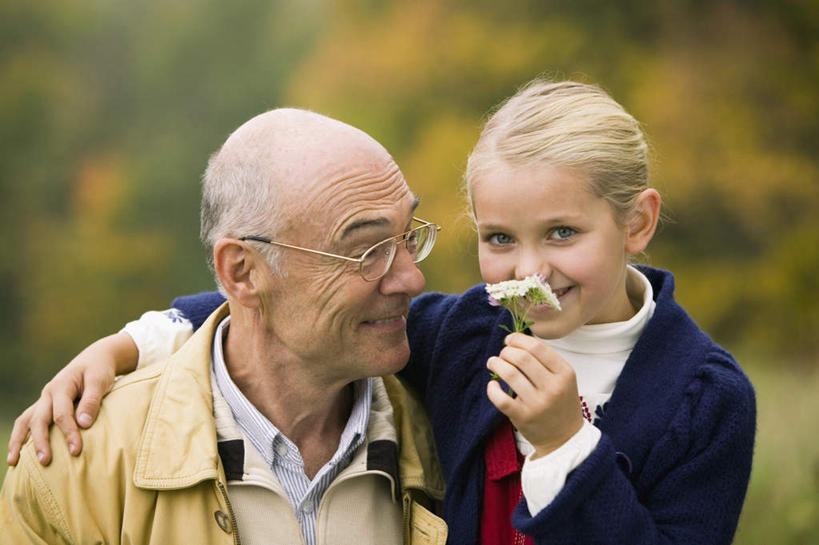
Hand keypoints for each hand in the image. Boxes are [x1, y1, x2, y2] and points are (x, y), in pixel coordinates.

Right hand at [6, 332, 136, 465]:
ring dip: (18, 441)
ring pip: (25, 421)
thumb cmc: (99, 371)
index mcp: (61, 385)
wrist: (94, 359)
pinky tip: (17, 454)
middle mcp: (48, 393)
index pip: (62, 413)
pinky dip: (20, 437)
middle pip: (39, 420)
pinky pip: (27, 422)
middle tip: (45, 462)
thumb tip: (84, 424)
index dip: (68, 432)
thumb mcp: (100, 381)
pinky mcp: (44, 406)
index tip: (76, 451)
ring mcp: (44, 400)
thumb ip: (92, 401)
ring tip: (13, 463)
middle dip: (41, 442)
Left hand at [486, 332, 582, 457]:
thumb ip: (545, 360)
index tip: (510, 340)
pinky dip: (492, 388)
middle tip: (502, 353)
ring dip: (496, 363)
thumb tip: (516, 341)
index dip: (519, 339)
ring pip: (510, 374)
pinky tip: (493, 384)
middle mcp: (553, 388)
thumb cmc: (560, 403)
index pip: (538, 347)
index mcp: (565, 374)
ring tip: (493, 362)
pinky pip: (501, 398)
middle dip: (506, 351)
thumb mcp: (564, 379)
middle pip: (522, 357)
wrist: (565, 439)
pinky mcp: (523, 417)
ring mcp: (538, 403)